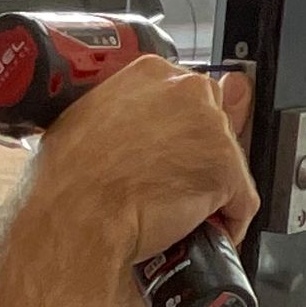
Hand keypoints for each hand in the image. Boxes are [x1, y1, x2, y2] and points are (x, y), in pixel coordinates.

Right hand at [16, 58, 257, 306]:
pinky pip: (240, 205)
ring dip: (204, 196)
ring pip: (226, 168)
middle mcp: (186, 89)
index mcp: (148, 73)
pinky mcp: (226, 170)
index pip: (185, 100)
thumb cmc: (65, 185)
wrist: (70, 222)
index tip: (160, 160)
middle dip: (194, 164)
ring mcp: (211, 129)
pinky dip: (222, 227)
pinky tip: (187, 233)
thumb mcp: (89, 127)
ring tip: (163, 215)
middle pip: (213, 129)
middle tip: (157, 192)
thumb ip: (135, 113)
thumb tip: (178, 111)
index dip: (174, 138)